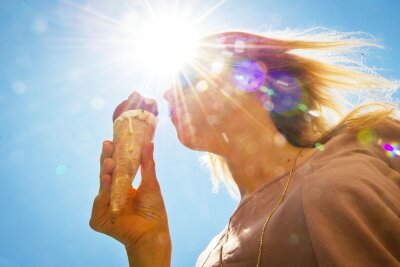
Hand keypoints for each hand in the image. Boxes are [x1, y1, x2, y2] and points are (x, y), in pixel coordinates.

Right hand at [89, 141, 170, 264]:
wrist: (153, 232)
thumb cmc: (153, 210)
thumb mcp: (151, 184)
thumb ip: (147, 165)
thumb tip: (149, 143)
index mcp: (121, 187)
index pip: (115, 168)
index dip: (114, 154)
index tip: (113, 139)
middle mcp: (111, 195)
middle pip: (106, 174)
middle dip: (107, 158)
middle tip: (108, 144)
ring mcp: (103, 206)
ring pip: (102, 186)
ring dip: (105, 173)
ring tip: (109, 161)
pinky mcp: (98, 219)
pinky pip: (99, 202)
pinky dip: (103, 192)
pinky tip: (106, 180)